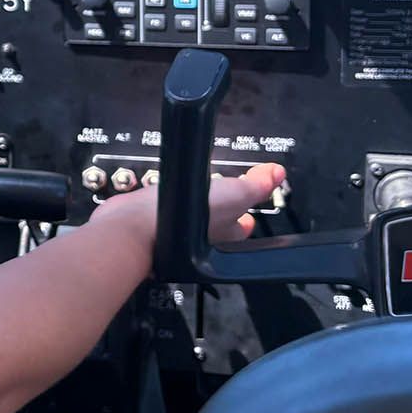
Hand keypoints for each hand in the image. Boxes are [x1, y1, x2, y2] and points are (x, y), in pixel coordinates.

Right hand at [82, 163, 285, 285]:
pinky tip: (167, 194)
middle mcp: (202, 237)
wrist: (134, 227)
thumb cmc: (183, 220)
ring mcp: (177, 230)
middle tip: (224, 194)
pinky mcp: (153, 219)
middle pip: (218, 224)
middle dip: (221, 211)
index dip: (248, 215)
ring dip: (194, 207)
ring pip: (192, 219)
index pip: (242, 225)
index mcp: (225, 233)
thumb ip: (257, 185)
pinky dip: (169, 204)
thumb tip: (277, 174)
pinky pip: (167, 212)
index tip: (250, 202)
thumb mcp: (234, 194)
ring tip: (196, 190)